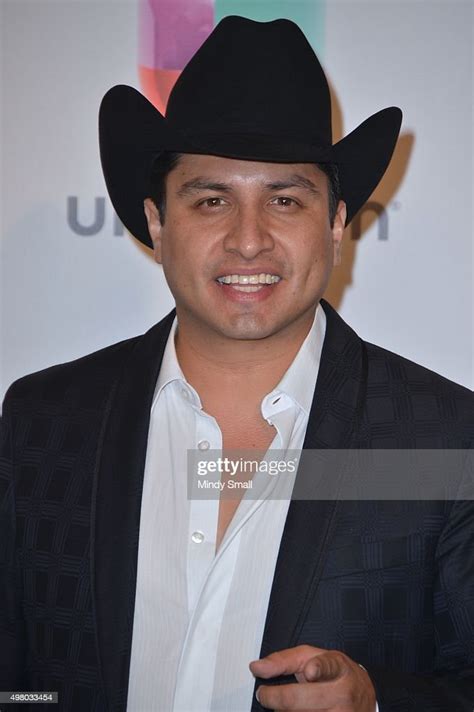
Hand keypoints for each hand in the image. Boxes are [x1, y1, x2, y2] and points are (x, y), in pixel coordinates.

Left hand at [249, 645, 375, 710]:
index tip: (310, 672)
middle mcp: (342, 694)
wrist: (362, 696)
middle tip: (264, 694)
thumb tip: (257, 667)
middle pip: (299, 700)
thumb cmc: (334, 674)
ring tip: (286, 705)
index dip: (317, 669)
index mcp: (337, 668)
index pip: (327, 667)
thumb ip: (284, 660)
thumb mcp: (313, 657)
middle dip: (274, 697)